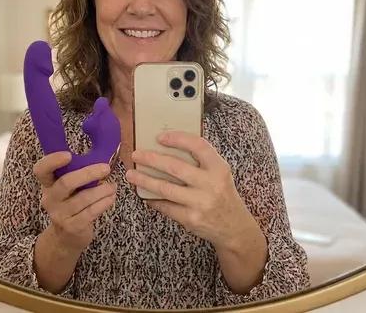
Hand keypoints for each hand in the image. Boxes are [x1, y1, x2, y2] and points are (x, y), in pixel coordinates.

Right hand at [33, 151, 116, 253]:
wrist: (67, 237)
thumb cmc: (72, 204)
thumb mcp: (69, 189)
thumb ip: (77, 174)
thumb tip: (102, 158)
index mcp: (48, 184)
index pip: (41, 169)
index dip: (52, 160)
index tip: (68, 155)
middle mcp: (50, 199)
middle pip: (66, 182)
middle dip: (88, 173)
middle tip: (106, 168)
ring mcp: (59, 214)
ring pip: (83, 198)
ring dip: (102, 190)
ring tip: (113, 186)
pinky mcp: (72, 226)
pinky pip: (91, 212)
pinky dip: (104, 203)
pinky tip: (111, 197)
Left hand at [126, 131, 254, 248]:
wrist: (234, 227)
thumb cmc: (222, 193)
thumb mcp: (220, 173)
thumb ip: (201, 161)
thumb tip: (168, 146)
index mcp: (219, 168)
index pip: (198, 146)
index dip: (178, 139)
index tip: (160, 137)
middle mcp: (211, 184)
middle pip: (175, 167)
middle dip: (151, 159)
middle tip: (136, 155)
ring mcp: (200, 203)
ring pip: (165, 188)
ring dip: (144, 180)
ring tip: (131, 174)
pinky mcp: (191, 219)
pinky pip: (165, 206)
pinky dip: (152, 199)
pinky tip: (145, 194)